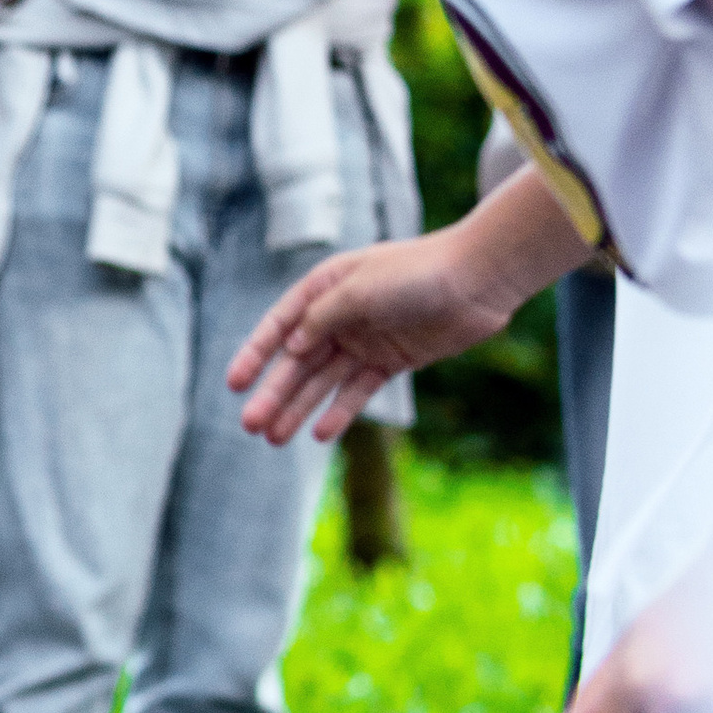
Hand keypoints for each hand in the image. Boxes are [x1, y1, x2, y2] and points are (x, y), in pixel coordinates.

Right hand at [229, 227, 511, 443]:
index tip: (234, 385)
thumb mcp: (359, 291)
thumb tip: (290, 348)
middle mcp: (340, 315)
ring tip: (274, 439)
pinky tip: (318, 434)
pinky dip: (339, 412)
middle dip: (273, 393)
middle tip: (249, 425)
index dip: (255, 355)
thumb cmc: (416, 274)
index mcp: (325, 286)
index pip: (280, 325)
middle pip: (298, 361)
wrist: (477, 281)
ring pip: (323, 382)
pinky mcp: (391, 361)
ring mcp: (365, 339)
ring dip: (298, 409)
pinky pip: (357, 390)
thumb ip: (322, 319)